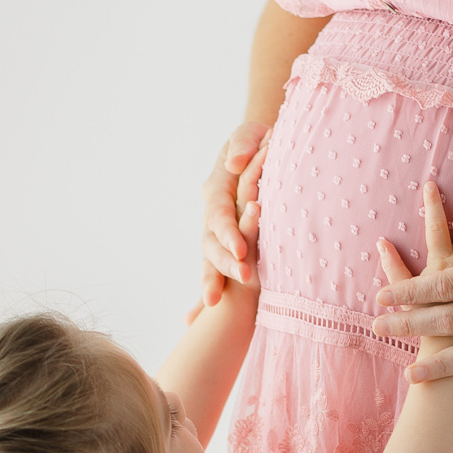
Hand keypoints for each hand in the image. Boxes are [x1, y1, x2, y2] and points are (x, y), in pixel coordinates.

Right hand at [200, 123, 269, 305]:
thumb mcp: (250, 134)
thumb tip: (235, 166)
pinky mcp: (228, 243)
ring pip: (208, 260)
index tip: (241, 252)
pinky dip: (207, 289)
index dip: (229, 233)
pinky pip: (215, 269)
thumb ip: (243, 144)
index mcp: (217, 189)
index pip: (220, 216)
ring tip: (210, 306)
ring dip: (210, 281)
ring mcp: (216, 231)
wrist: (261, 148)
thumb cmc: (258, 140)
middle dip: (222, 266)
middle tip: (241, 282)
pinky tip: (192, 317)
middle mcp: (213, 213)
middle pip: (211, 244)